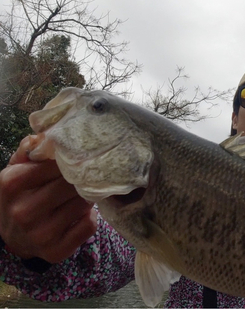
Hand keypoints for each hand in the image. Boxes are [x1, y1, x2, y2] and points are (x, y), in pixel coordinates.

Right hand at [0, 136, 96, 262]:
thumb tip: (45, 136)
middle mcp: (23, 210)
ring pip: (82, 204)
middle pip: (70, 184)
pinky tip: (81, 214)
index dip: (70, 161)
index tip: (78, 160)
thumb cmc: (20, 197)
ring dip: (87, 197)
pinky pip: (88, 225)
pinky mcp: (56, 251)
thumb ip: (29, 151)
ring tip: (82, 194)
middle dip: (81, 179)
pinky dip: (90, 217)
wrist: (13, 238)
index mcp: (11, 183)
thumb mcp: (16, 171)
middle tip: (87, 176)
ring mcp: (39, 234)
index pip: (54, 164)